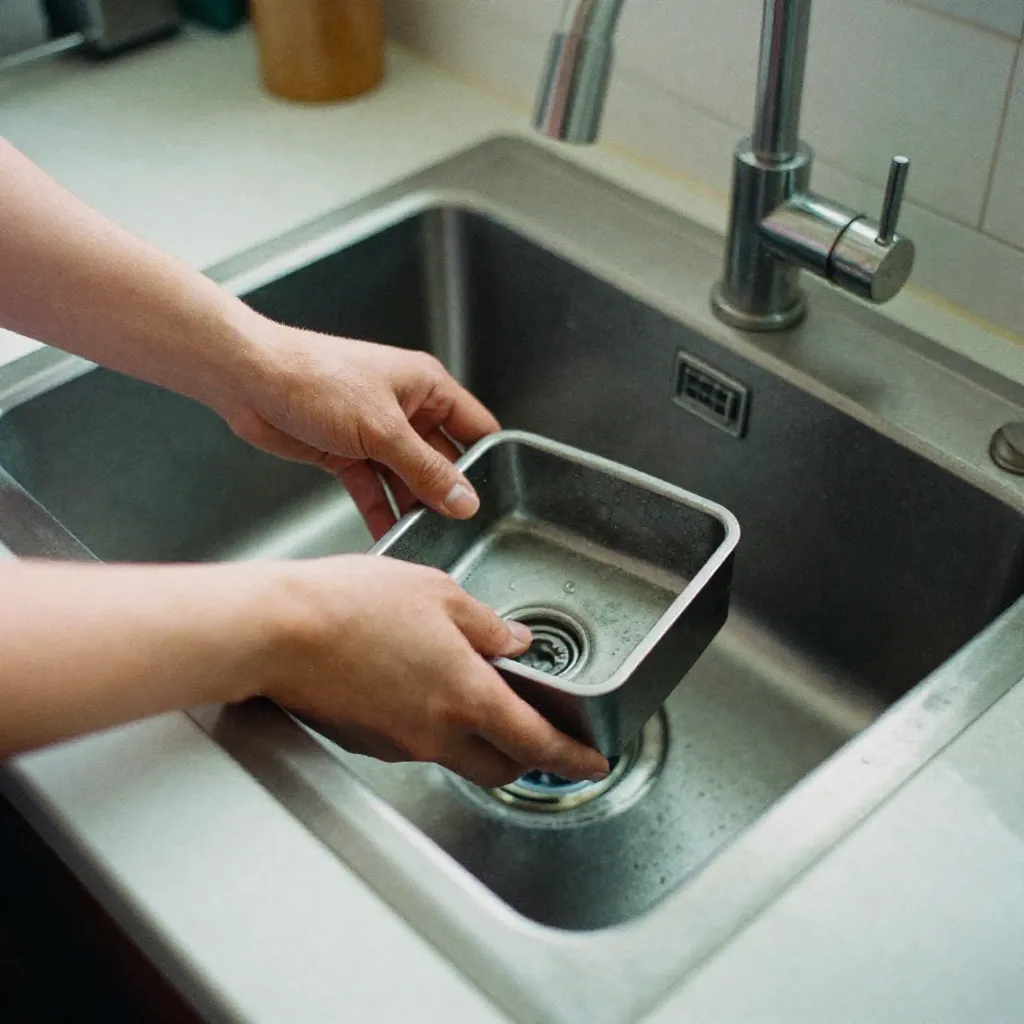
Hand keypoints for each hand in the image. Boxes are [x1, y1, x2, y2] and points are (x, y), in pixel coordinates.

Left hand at [220, 318, 498, 538]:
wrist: (248, 380)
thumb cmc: (314, 378)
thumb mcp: (382, 429)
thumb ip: (425, 470)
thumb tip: (464, 500)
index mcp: (426, 388)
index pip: (475, 428)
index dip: (488, 462)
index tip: (495, 499)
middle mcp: (406, 409)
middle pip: (442, 459)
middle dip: (446, 493)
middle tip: (458, 529)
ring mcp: (376, 433)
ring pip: (406, 479)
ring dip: (412, 507)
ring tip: (425, 539)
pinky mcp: (346, 453)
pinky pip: (374, 488)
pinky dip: (380, 511)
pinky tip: (390, 535)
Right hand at [262, 555, 609, 787]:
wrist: (276, 630)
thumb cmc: (350, 604)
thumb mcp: (437, 593)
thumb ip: (485, 624)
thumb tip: (514, 643)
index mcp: (467, 697)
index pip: (537, 744)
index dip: (573, 757)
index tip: (592, 761)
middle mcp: (437, 733)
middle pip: (501, 765)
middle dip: (528, 756)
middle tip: (537, 730)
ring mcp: (399, 743)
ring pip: (457, 755)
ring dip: (477, 736)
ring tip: (470, 689)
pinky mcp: (367, 742)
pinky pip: (416, 742)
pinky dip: (433, 726)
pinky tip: (420, 686)